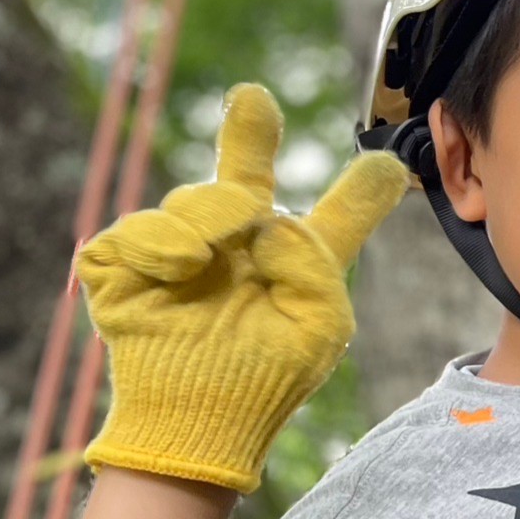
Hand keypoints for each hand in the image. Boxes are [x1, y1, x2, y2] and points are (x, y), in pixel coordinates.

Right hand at [78, 84, 407, 492]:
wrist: (199, 420)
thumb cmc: (264, 382)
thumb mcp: (320, 323)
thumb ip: (314, 259)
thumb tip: (267, 217)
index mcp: (296, 269)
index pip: (335, 221)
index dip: (363, 192)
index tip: (390, 162)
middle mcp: (242, 252)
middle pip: (247, 182)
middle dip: (250, 135)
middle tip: (253, 98)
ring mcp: (183, 252)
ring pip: (203, 198)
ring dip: (210, 222)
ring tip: (202, 265)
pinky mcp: (130, 262)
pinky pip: (146, 226)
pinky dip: (163, 245)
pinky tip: (175, 273)